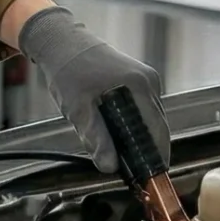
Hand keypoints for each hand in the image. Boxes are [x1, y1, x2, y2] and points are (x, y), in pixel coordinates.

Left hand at [19, 5, 168, 173]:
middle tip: (138, 175)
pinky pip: (142, 110)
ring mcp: (144, 79)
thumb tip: (110, 167)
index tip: (153, 177)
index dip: (158, 156)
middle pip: (157, 125)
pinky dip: (135, 126)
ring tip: (128, 161)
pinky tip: (122, 140)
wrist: (62, 43)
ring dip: (141, 139)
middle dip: (149, 151)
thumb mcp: (78, 108)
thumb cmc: (68, 70)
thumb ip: (95, 138)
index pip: (158, 129)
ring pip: (150, 119)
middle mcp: (148, 81)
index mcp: (139, 85)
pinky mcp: (137, 81)